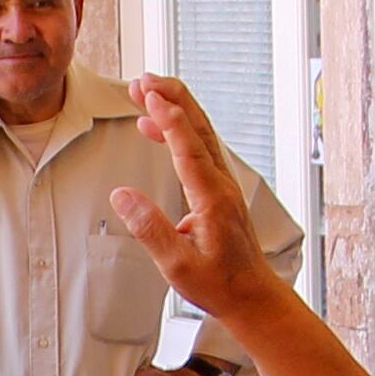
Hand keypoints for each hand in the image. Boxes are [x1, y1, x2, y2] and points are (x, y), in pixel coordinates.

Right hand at [102, 77, 294, 330]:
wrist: (252, 295)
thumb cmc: (219, 284)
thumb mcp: (177, 265)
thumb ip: (149, 228)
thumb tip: (123, 196)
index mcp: (212, 199)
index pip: (189, 148)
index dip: (168, 118)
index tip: (149, 95)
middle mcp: (221, 185)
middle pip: (198, 128)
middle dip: (171, 99)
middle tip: (144, 80)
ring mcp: (223, 184)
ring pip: (200, 133)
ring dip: (175, 109)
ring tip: (146, 91)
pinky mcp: (219, 189)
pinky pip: (198, 148)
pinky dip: (177, 131)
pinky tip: (155, 128)